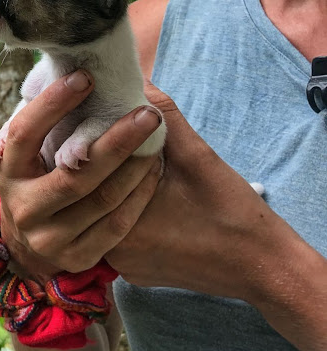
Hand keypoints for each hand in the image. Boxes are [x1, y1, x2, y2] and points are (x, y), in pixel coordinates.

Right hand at [0, 71, 162, 282]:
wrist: (30, 246)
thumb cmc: (37, 180)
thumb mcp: (29, 156)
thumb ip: (44, 125)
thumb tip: (73, 69)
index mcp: (7, 172)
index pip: (24, 133)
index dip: (52, 104)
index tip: (85, 77)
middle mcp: (22, 208)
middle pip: (74, 174)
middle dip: (114, 140)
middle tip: (146, 113)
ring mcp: (48, 239)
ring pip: (101, 199)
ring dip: (135, 166)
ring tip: (156, 138)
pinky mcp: (76, 259)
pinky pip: (117, 225)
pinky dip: (139, 194)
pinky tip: (154, 170)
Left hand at [106, 83, 289, 300]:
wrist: (261, 266)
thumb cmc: (232, 212)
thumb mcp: (197, 157)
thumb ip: (164, 115)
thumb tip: (138, 79)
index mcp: (119, 225)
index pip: (88, 174)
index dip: (90, 143)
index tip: (94, 118)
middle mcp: (111, 252)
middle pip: (89, 197)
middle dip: (95, 163)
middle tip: (101, 132)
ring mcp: (121, 266)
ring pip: (99, 215)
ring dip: (106, 185)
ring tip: (117, 157)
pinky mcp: (133, 271)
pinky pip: (115, 233)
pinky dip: (120, 209)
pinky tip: (132, 187)